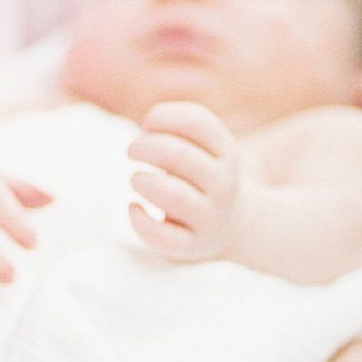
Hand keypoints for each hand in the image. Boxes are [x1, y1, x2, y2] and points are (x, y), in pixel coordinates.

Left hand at [128, 99, 239, 261]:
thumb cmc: (201, 176)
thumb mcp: (204, 147)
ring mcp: (210, 216)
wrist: (230, 225)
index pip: (197, 123)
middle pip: (179, 156)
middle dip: (146, 147)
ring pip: (173, 195)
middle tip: (131, 150)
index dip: (164, 116)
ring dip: (144, 182)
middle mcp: (223, 183)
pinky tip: (134, 208)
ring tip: (136, 178)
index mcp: (226, 152)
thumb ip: (178, 128)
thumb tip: (147, 126)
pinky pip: (162, 236)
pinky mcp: (192, 245)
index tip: (147, 123)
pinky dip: (140, 221)